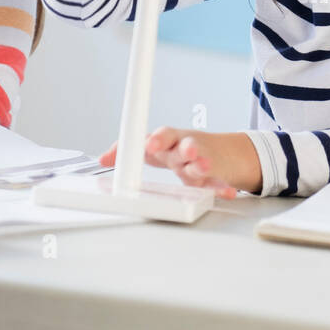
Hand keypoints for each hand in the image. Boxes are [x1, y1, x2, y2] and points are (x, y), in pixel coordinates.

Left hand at [100, 128, 264, 196]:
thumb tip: (102, 158)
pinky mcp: (215, 176)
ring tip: (200, 166)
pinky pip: (218, 183)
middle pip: (181, 143)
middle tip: (178, 149)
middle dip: (179, 146)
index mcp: (167, 140)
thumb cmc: (180, 150)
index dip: (155, 141)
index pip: (158, 136)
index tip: (150, 146)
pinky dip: (221, 188)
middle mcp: (184, 147)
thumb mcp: (156, 149)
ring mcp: (201, 160)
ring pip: (201, 160)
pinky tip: (226, 193)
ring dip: (200, 162)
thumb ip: (130, 152)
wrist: (219, 153)